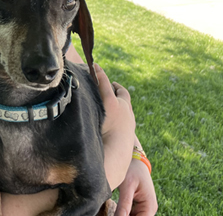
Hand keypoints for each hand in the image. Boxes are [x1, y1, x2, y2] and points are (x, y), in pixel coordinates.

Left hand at [96, 64, 135, 189]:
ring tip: (97, 71)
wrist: (116, 155)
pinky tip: (94, 68)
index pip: (126, 107)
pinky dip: (100, 75)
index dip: (121, 100)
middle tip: (110, 84)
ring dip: (105, 80)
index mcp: (128, 122)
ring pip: (113, 89)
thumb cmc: (112, 155)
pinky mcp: (110, 103)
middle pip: (123, 95)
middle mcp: (127, 112)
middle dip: (117, 89)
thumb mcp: (113, 147)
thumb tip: (95, 147)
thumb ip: (107, 142)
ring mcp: (119, 107)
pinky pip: (104, 85)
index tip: (116, 96)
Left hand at [115, 159, 157, 215]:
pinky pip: (131, 213)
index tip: (114, 215)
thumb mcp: (127, 186)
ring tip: (112, 211)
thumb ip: (124, 204)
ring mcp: (145, 207)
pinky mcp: (139, 204)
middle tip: (111, 212)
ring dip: (123, 215)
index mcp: (150, 205)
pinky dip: (124, 213)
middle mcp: (149, 208)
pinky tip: (115, 210)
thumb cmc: (132, 169)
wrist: (135, 159)